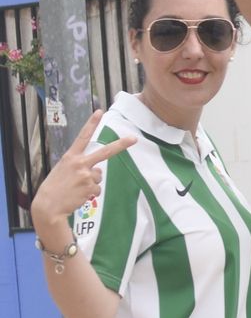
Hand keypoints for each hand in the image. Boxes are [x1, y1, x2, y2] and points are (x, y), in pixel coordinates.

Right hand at [31, 112, 136, 230]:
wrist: (48, 206)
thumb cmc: (54, 188)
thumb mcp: (63, 171)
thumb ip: (79, 166)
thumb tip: (97, 171)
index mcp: (70, 157)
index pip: (82, 137)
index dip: (91, 123)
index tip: (100, 111)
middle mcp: (79, 163)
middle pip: (105, 152)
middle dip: (121, 145)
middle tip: (134, 138)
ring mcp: (86, 175)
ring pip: (98, 177)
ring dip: (90, 184)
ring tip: (75, 189)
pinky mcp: (90, 187)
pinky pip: (96, 190)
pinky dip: (89, 194)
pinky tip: (77, 196)